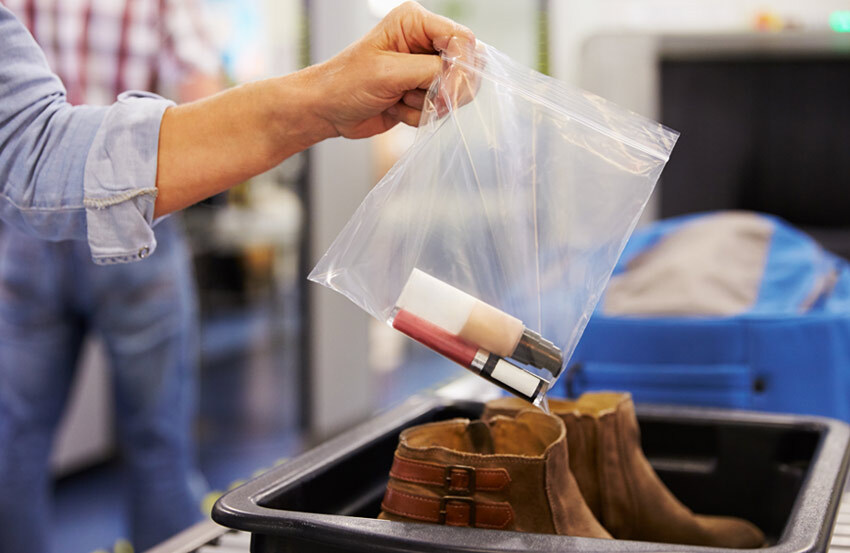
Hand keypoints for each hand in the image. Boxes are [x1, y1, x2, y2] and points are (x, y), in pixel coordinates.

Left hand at [155, 2, 473, 216]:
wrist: (325, 110)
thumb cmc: (346, 83)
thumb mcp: (390, 72)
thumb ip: (431, 71)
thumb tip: (463, 79)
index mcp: (415, 22)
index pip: (462, 40)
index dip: (461, 68)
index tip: (447, 94)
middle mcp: (424, 42)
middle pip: (466, 66)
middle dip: (445, 90)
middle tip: (423, 101)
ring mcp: (424, 69)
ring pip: (455, 93)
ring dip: (427, 105)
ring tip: (397, 100)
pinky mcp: (421, 93)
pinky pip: (439, 110)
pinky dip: (419, 116)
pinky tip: (395, 108)